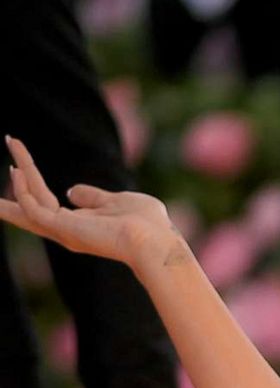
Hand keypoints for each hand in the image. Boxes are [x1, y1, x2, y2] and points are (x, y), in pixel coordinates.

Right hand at [0, 136, 180, 269]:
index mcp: (76, 224)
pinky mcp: (63, 228)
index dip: (29, 183)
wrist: (156, 240)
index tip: (16, 163)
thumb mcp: (116, 201)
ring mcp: (62, 230)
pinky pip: (34, 208)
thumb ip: (93, 197)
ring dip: (19, 177)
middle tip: (8, 146)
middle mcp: (64, 229)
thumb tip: (71, 190)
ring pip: (28, 203)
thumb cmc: (145, 223)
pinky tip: (18, 171)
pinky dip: (24, 191)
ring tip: (12, 147)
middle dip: (16, 180)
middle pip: (29, 204)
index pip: (43, 203)